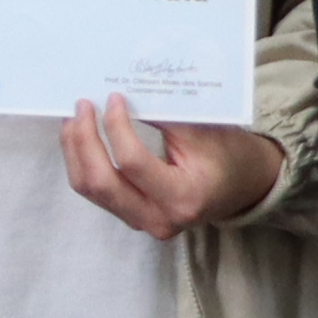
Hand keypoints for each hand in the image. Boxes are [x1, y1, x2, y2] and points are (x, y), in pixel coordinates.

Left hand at [63, 95, 278, 237]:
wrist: (243, 187)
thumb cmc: (227, 155)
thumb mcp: (200, 131)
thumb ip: (159, 117)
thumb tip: (119, 96)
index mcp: (183, 197)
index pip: (132, 163)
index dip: (116, 127)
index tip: (113, 97)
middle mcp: (159, 218)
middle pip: (101, 182)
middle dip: (83, 141)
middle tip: (81, 106)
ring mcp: (142, 222)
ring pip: (91, 190)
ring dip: (76, 151)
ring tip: (74, 119)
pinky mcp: (132, 217)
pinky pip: (97, 193)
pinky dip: (84, 163)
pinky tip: (82, 138)